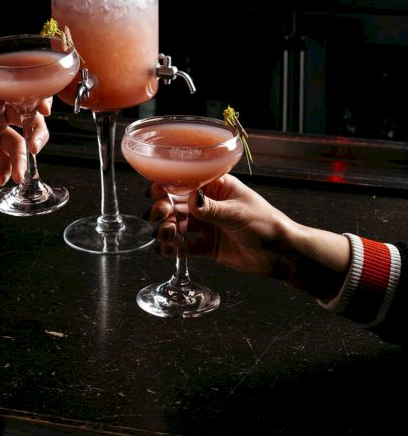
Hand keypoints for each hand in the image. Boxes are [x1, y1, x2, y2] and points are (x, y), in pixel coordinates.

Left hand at [0, 64, 51, 199]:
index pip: (15, 87)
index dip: (35, 95)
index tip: (43, 108)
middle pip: (26, 115)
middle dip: (35, 130)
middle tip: (34, 145)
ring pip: (21, 141)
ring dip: (23, 157)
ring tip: (17, 172)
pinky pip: (11, 160)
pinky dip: (10, 170)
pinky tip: (1, 178)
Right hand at [148, 174, 350, 298]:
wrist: (280, 253)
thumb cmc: (265, 223)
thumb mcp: (237, 212)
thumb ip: (211, 208)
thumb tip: (190, 198)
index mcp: (216, 187)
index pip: (186, 182)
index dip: (167, 186)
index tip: (154, 193)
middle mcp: (208, 204)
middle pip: (177, 204)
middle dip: (163, 209)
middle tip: (159, 216)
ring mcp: (207, 225)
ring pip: (178, 225)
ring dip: (167, 229)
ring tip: (165, 235)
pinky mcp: (207, 246)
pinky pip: (185, 247)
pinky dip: (174, 249)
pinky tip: (167, 251)